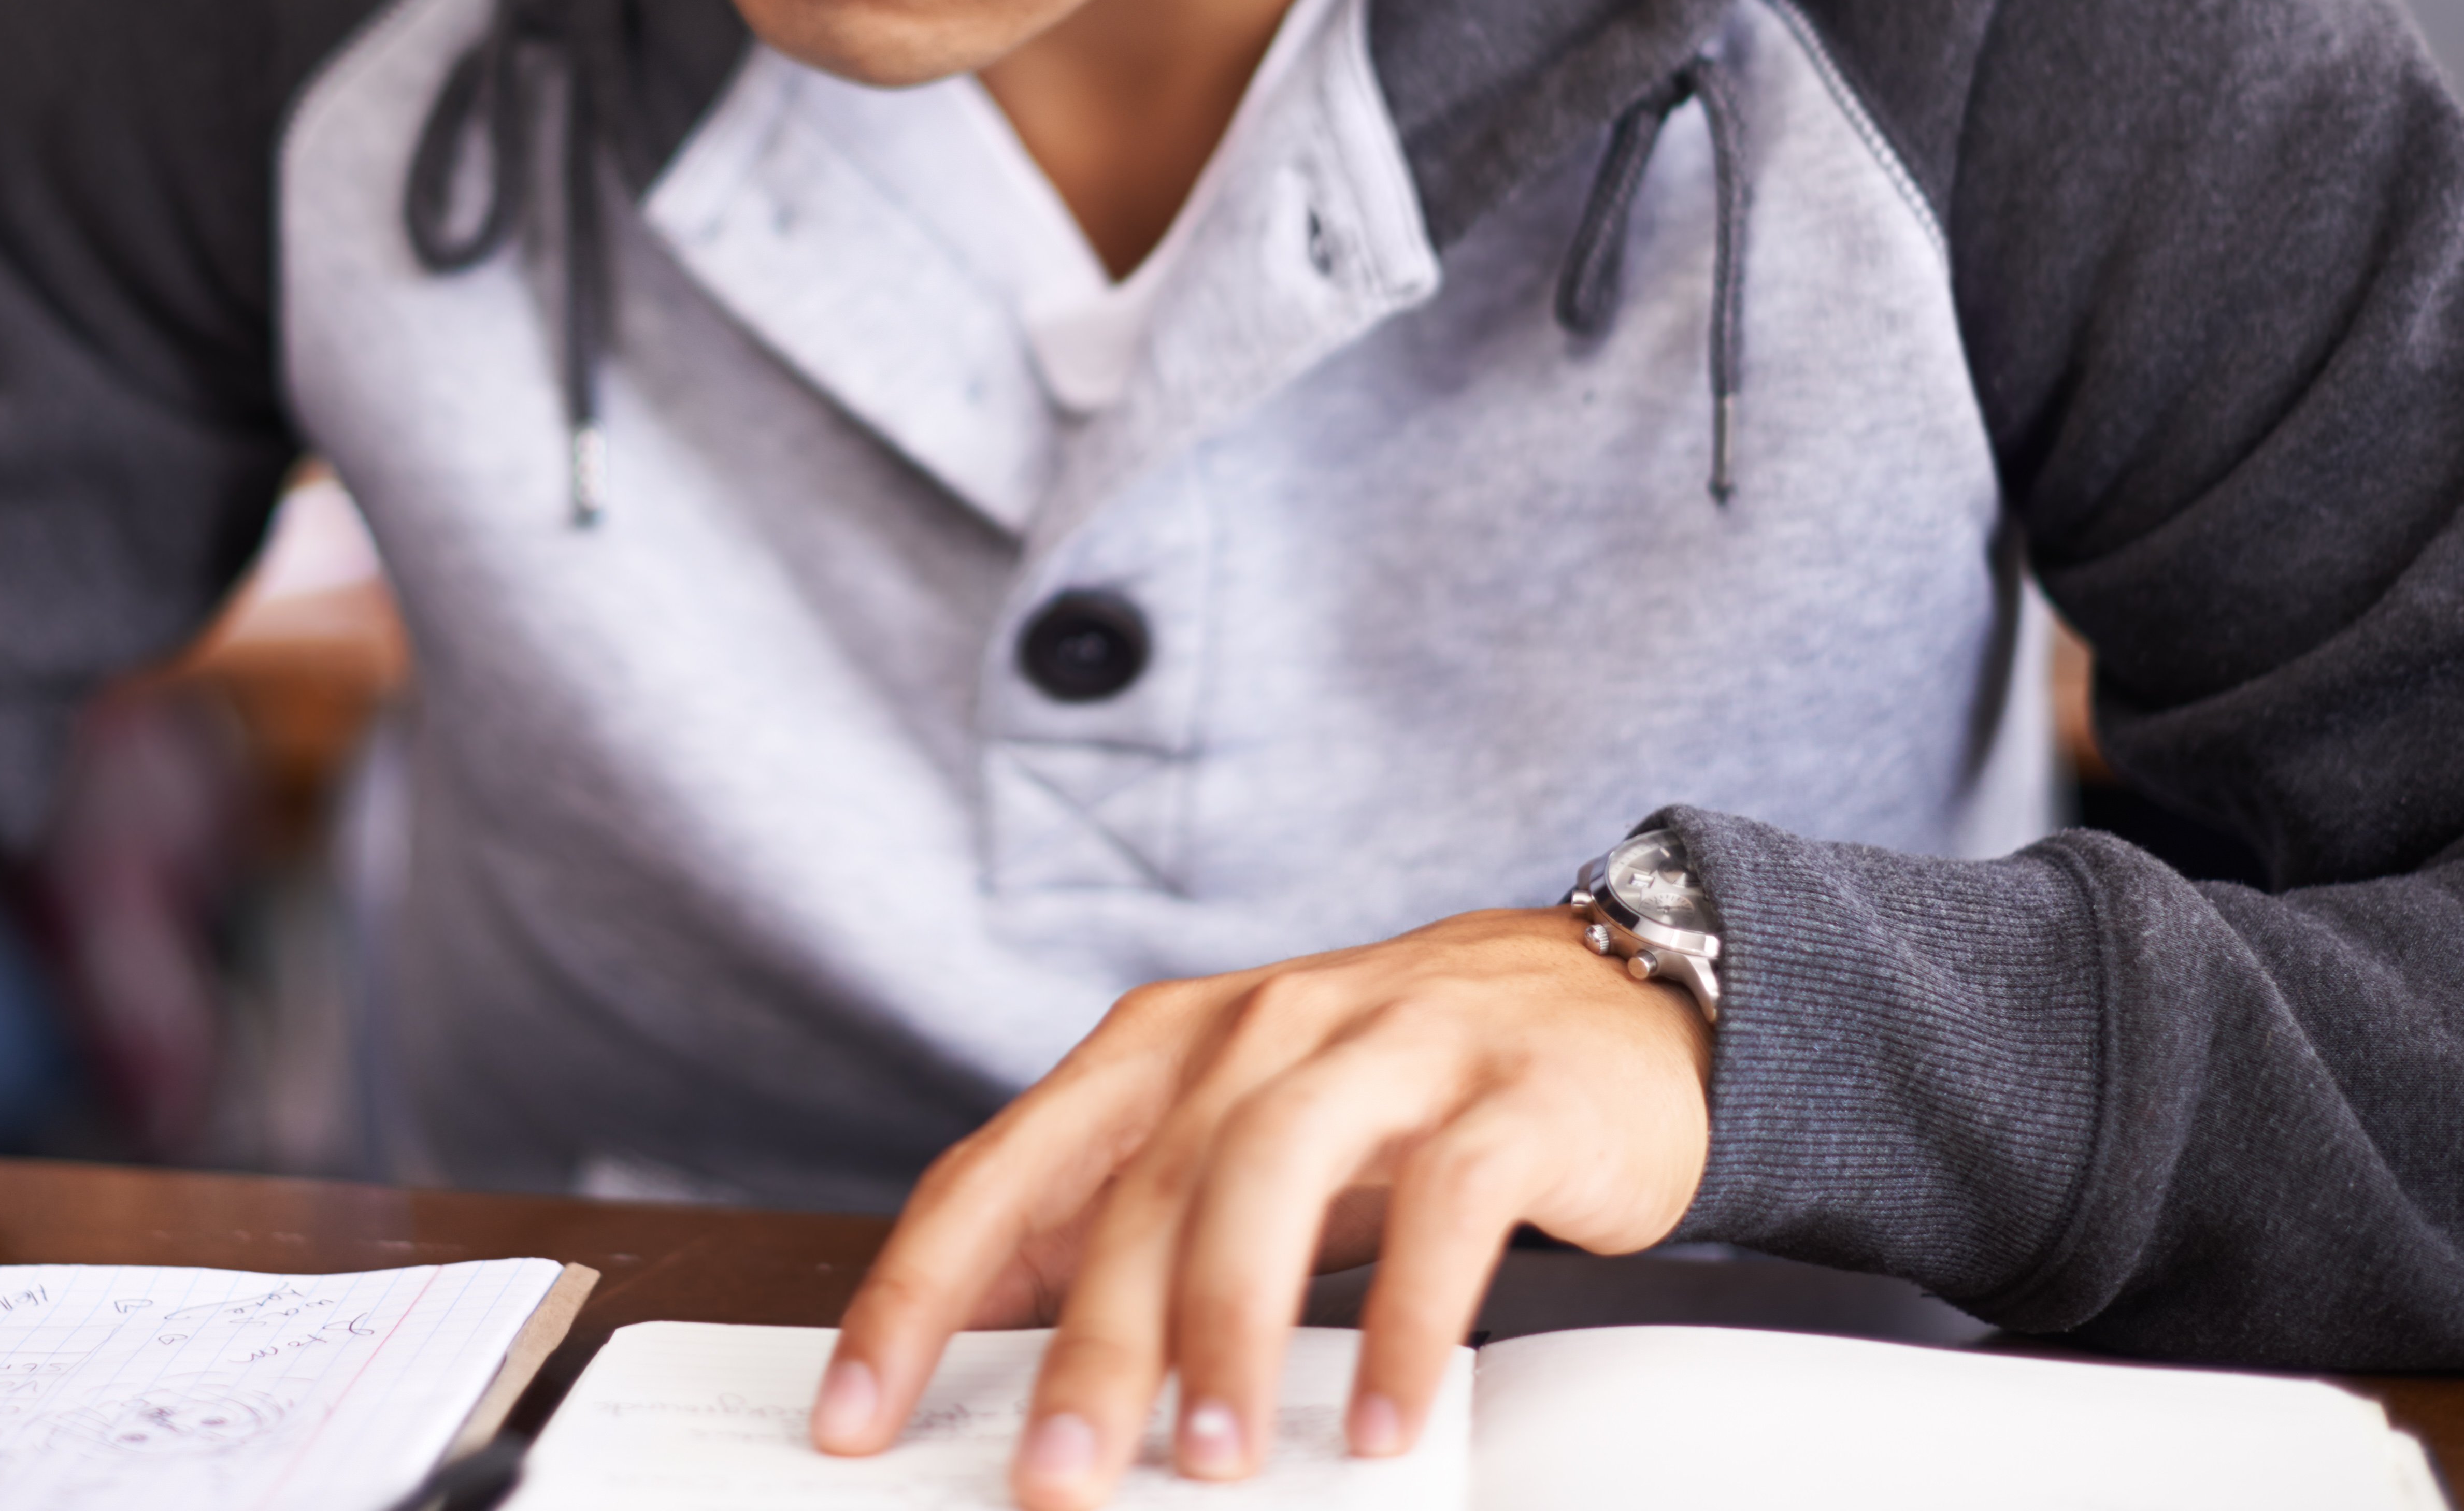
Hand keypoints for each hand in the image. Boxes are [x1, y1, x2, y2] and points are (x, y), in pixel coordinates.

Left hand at [813, 908, 1711, 1506]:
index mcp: (1163, 1046)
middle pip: (1137, 1192)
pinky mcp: (1506, 1093)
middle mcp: (1258, 1030)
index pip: (1005, 1169)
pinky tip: (1384, 1419)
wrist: (1607, 1000)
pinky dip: (1411, 1321)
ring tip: (1212, 1459)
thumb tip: (992, 1350)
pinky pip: (1447, 1207)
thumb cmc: (1394, 1091)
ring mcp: (1386, 1048)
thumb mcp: (1238, 1138)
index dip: (918, 1290)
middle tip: (1051, 1480)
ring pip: (1271, 1177)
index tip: (856, 1413)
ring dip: (1231, 1331)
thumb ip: (1124, 1222)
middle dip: (1086, 1351)